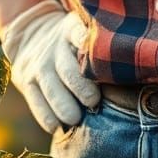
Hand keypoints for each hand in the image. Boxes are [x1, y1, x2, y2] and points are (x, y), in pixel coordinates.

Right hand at [0, 0, 100, 133]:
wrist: (31, 37)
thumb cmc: (73, 43)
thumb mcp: (82, 30)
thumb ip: (102, 44)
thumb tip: (130, 62)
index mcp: (72, 31)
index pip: (78, 34)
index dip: (85, 41)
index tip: (96, 51)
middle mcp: (54, 48)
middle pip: (67, 68)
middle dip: (80, 86)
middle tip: (93, 101)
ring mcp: (39, 66)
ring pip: (50, 87)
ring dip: (62, 105)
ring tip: (75, 119)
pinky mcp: (27, 82)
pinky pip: (36, 101)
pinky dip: (46, 117)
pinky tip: (57, 127)